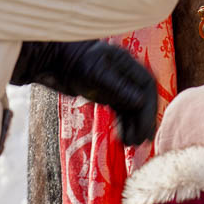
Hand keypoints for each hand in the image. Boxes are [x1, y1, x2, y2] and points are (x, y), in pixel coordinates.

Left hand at [20, 41, 157, 145]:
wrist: (52, 60)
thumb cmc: (73, 62)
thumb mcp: (96, 74)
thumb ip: (119, 88)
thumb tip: (142, 102)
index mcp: (127, 63)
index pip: (148, 86)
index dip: (150, 107)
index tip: (146, 127)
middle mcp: (125, 73)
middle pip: (143, 98)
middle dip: (143, 120)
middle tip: (140, 142)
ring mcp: (116, 84)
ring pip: (133, 106)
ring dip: (134, 125)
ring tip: (131, 144)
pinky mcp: (106, 93)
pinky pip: (121, 110)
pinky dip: (124, 124)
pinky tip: (123, 137)